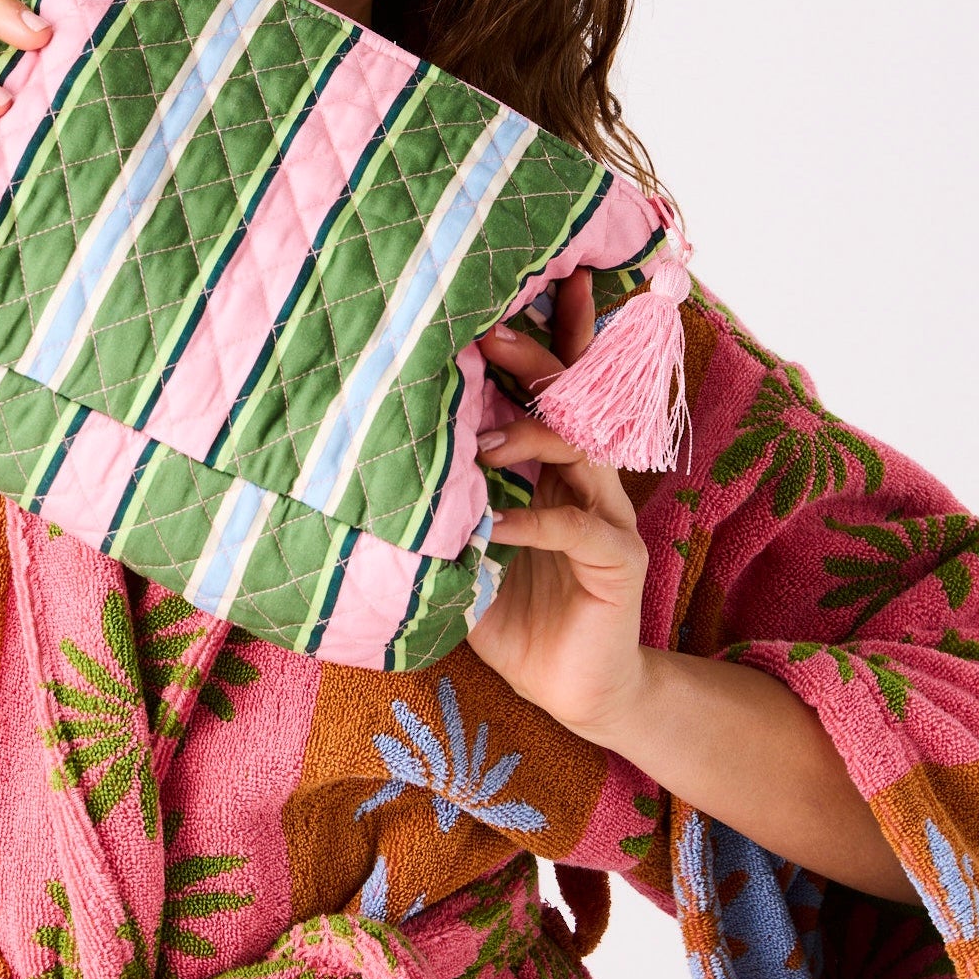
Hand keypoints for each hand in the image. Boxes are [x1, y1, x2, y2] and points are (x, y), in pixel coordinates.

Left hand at [464, 271, 651, 743]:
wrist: (568, 691)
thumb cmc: (511, 615)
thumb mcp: (457, 555)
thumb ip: (431, 514)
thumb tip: (359, 477)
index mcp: (550, 469)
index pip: (551, 389)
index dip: (546, 336)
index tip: (515, 288)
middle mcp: (585, 480)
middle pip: (570, 400)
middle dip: (535, 361)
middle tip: (492, 333)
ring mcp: (608, 515)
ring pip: (580, 451)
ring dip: (529, 436)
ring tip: (480, 443)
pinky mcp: (618, 560)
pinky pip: (578, 527)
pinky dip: (534, 522)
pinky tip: (493, 527)